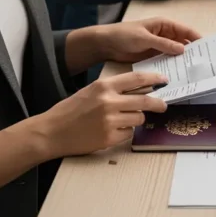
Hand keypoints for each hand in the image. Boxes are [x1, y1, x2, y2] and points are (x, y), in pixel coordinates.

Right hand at [31, 71, 168, 157]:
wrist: (51, 132)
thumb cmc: (70, 110)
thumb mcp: (91, 91)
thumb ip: (113, 89)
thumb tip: (140, 90)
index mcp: (103, 86)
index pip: (137, 79)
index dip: (154, 79)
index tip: (163, 80)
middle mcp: (108, 101)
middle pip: (145, 101)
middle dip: (158, 104)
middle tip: (163, 105)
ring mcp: (110, 120)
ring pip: (139, 118)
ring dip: (136, 119)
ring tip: (122, 120)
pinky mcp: (109, 137)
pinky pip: (129, 133)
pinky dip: (125, 132)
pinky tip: (111, 131)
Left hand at [98, 17, 201, 62]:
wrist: (106, 44)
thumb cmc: (124, 35)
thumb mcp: (145, 38)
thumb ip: (164, 44)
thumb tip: (183, 50)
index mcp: (165, 25)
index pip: (185, 31)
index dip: (197, 39)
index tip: (208, 49)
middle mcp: (165, 35)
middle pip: (183, 43)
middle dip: (192, 52)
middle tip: (204, 63)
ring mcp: (160, 47)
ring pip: (176, 54)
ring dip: (183, 61)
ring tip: (195, 72)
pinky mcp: (154, 57)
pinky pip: (167, 61)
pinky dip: (173, 66)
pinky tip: (179, 75)